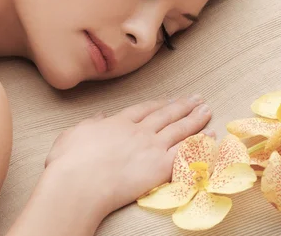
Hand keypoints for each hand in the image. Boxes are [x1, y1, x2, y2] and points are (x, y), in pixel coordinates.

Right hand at [44, 96, 212, 218]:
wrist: (79, 183)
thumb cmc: (70, 162)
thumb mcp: (74, 134)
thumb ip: (91, 123)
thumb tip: (100, 117)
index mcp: (117, 122)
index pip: (143, 109)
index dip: (158, 104)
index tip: (169, 99)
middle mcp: (138, 131)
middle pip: (166, 115)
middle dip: (182, 105)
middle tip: (196, 98)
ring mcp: (151, 147)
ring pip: (179, 129)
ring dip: (195, 118)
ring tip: (207, 109)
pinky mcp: (160, 166)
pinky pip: (186, 152)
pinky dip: (200, 143)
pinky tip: (210, 135)